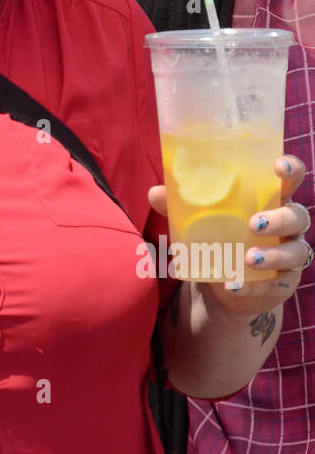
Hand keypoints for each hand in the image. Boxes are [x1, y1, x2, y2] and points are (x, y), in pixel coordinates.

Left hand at [149, 155, 310, 314]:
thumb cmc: (219, 237)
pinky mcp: (284, 283)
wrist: (224, 283)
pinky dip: (255, 286)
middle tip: (253, 222)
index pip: (290, 179)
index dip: (291, 170)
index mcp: (270, 199)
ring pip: (296, 252)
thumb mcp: (200, 220)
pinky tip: (233, 286)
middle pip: (297, 216)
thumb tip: (154, 193)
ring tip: (248, 258)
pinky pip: (278, 284)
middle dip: (280, 219)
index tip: (278, 166)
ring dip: (274, 255)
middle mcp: (287, 225)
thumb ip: (180, 205)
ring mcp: (290, 254)